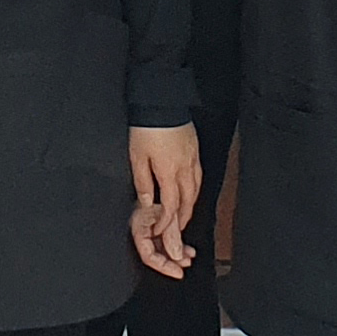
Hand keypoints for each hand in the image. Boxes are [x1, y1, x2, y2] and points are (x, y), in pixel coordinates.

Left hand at [130, 124, 202, 277]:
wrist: (162, 103)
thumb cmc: (146, 129)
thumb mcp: (137, 157)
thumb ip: (143, 183)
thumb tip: (147, 202)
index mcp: (169, 172)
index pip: (171, 206)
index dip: (166, 222)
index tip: (161, 232)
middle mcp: (185, 169)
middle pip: (188, 202)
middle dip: (182, 220)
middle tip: (177, 232)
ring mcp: (193, 160)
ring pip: (196, 191)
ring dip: (190, 207)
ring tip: (184, 217)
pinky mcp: (195, 151)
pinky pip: (199, 178)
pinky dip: (195, 191)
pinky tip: (191, 193)